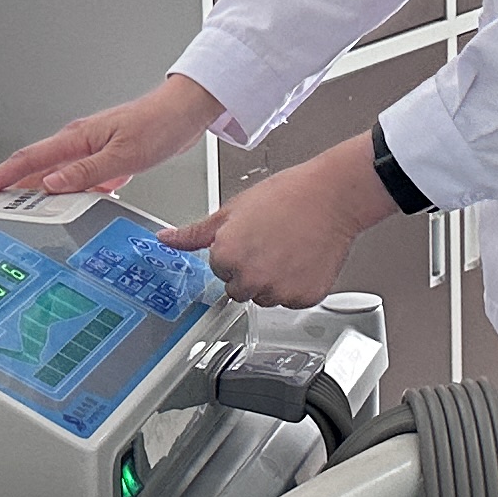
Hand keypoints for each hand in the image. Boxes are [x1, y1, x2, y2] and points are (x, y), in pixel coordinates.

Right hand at [0, 76, 223, 198]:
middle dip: (3, 181)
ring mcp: (89, 148)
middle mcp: (78, 142)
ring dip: (30, 188)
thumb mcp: (124, 156)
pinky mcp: (103, 156)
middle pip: (31, 165)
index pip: (28, 160)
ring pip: (51, 172)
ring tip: (11, 205)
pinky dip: (61, 190)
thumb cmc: (159, 125)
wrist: (185, 112)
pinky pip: (73, 176)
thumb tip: (51, 185)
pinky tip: (62, 202)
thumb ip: (86, 172)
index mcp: (77, 138)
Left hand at [163, 139, 396, 306]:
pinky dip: (297, 286)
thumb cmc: (287, 195)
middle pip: (240, 289)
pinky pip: (292, 301)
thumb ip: (196, 233)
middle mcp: (251, 278)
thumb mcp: (232, 209)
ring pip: (266, 297)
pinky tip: (303, 260)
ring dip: (273, 281)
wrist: (332, 196)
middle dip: (252, 271)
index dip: (236, 252)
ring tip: (289, 249)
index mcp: (227, 256)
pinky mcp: (304, 298)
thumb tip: (166, 239)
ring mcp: (278, 291)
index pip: (220, 270)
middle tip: (271, 243)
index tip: (252, 236)